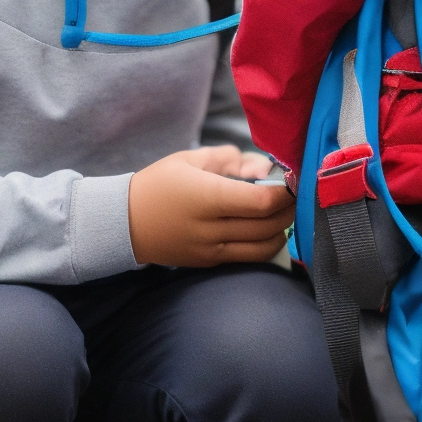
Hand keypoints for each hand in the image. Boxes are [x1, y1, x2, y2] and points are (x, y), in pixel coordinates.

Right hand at [126, 145, 292, 266]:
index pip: (261, 202)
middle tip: (297, 195)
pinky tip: (268, 229)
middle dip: (289, 210)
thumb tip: (261, 167)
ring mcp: (210, 249)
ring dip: (282, 231)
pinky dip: (264, 244)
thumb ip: (228, 158)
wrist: (124, 223)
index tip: (294, 181)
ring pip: (262, 247)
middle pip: (267, 225)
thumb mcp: (189, 160)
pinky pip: (247, 257)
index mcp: (207, 196)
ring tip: (285, 213)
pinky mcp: (208, 262)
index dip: (285, 193)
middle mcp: (211, 227)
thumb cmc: (158, 184)